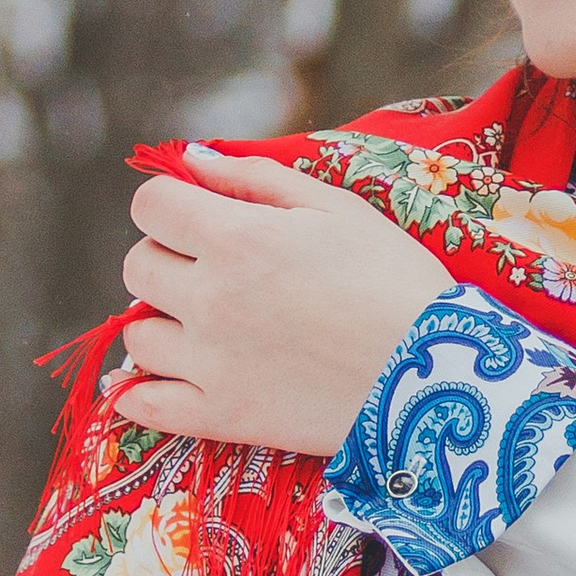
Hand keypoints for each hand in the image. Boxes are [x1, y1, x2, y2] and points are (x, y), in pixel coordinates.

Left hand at [112, 151, 446, 458]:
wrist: (437, 375)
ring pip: (139, 335)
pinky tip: (156, 381)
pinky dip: (139, 394)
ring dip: (162, 323)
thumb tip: (191, 158)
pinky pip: (144, 407)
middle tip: (211, 270)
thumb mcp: (337, 209)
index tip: (197, 215)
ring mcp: (209, 363)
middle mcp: (210, 298)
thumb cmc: (396, 280)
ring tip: (203, 327)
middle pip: (138, 266)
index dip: (170, 203)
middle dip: (168, 258)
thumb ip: (257, 178)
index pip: (151, 204)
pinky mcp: (222, 417)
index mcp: (236, 238)